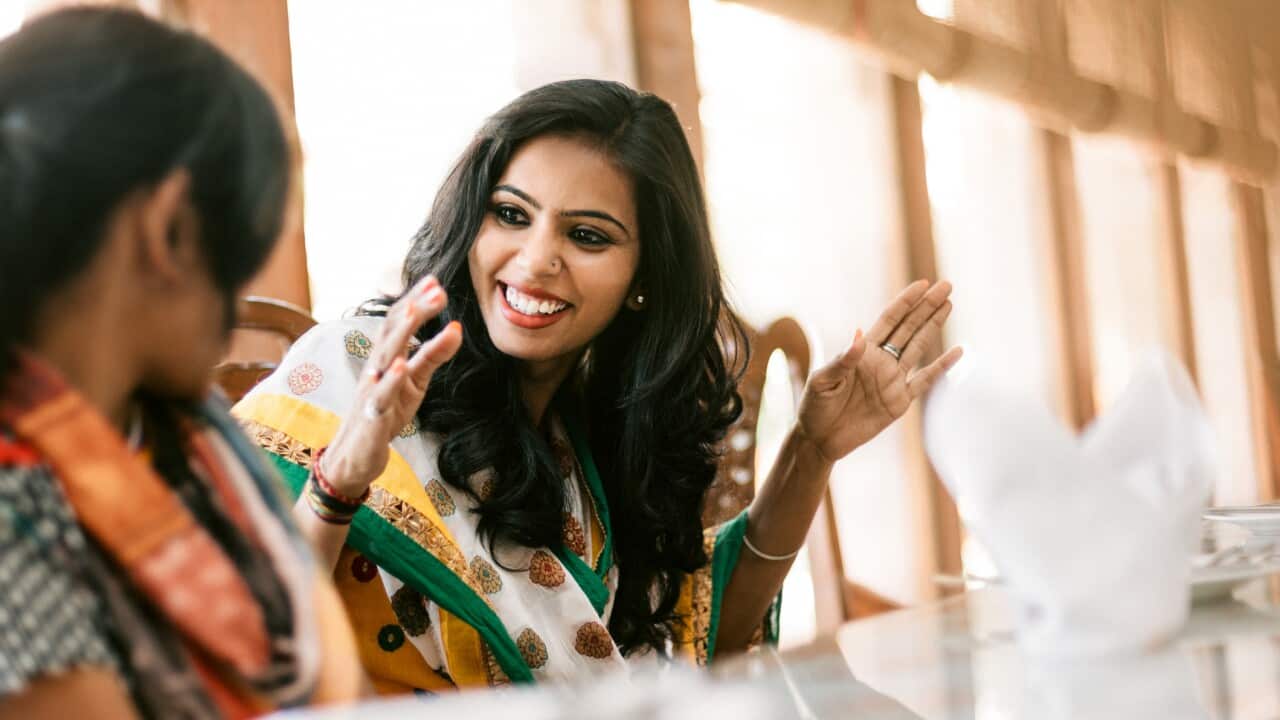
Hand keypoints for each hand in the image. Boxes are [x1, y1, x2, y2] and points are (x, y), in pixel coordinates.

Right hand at [321, 275, 462, 495]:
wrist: (357, 454)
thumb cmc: (386, 411)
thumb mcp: (416, 382)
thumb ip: (433, 355)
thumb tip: (457, 328)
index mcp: (386, 356)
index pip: (399, 321)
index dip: (416, 300)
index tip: (435, 280)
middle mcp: (376, 366)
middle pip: (393, 331)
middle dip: (415, 308)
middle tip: (438, 289)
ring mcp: (372, 388)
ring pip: (385, 356)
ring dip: (402, 333)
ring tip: (417, 310)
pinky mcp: (373, 414)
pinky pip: (381, 394)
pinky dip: (391, 379)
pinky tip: (401, 365)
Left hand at [796, 280, 961, 463]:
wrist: (820, 439)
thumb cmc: (815, 406)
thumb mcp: (823, 381)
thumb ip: (843, 360)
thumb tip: (859, 335)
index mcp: (862, 351)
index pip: (889, 320)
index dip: (906, 302)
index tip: (922, 284)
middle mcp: (881, 361)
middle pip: (909, 327)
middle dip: (927, 306)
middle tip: (946, 286)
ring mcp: (892, 380)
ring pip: (919, 347)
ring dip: (934, 326)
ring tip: (949, 304)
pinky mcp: (899, 401)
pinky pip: (925, 381)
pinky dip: (942, 367)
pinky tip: (958, 352)